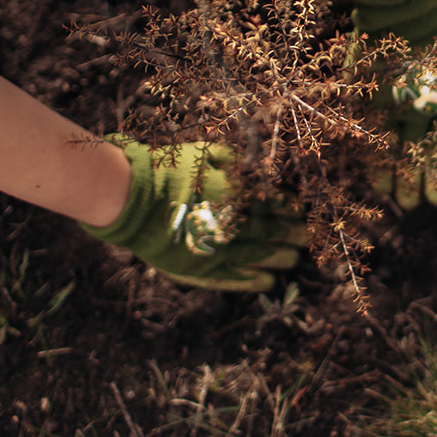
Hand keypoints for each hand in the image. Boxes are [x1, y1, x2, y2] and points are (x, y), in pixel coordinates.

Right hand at [80, 139, 306, 290]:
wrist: (131, 198)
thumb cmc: (166, 171)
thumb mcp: (203, 154)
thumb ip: (234, 161)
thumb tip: (259, 168)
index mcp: (234, 194)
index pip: (271, 202)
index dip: (287, 206)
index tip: (298, 209)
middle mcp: (230, 224)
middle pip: (269, 231)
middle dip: (290, 233)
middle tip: (305, 236)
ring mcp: (216, 249)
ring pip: (257, 256)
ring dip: (279, 257)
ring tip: (293, 258)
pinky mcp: (199, 268)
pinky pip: (233, 278)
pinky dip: (252, 280)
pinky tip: (268, 282)